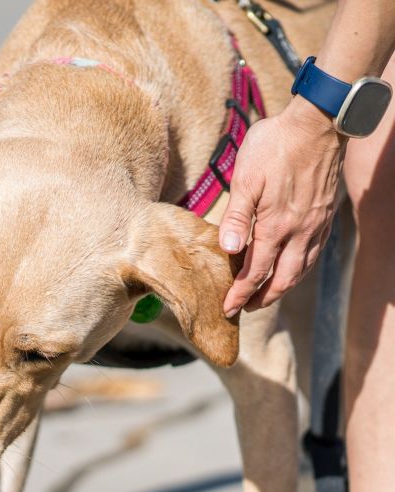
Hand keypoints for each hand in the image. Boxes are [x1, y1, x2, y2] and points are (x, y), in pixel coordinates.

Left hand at [220, 97, 346, 316]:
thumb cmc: (276, 145)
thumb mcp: (246, 177)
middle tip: (245, 308)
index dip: (240, 294)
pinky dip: (300, 269)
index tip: (228, 309)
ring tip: (266, 294)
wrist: (318, 122)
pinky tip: (292, 267)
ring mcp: (316, 225)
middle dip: (262, 299)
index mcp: (276, 226)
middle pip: (282, 280)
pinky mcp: (325, 216)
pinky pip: (313, 254)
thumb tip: (228, 250)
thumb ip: (237, 216)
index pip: (255, 272)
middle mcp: (300, 232)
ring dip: (283, 288)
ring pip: (301, 270)